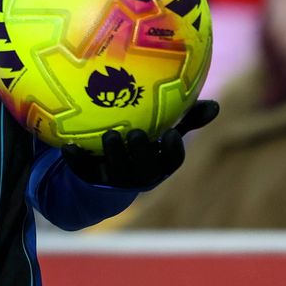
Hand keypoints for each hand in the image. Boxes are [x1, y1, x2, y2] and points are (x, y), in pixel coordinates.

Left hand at [61, 100, 218, 189]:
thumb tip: (217, 105)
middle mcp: (141, 174)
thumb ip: (187, 118)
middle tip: (136, 134)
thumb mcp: (164, 131)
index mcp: (159, 163)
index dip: (173, 150)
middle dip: (142, 153)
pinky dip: (77, 160)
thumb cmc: (144, 145)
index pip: (171, 161)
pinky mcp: (92, 179)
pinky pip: (84, 171)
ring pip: (118, 172)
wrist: (109, 175)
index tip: (171, 134)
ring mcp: (116, 179)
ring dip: (114, 155)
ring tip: (111, 135)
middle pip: (145, 169)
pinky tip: (68, 147)